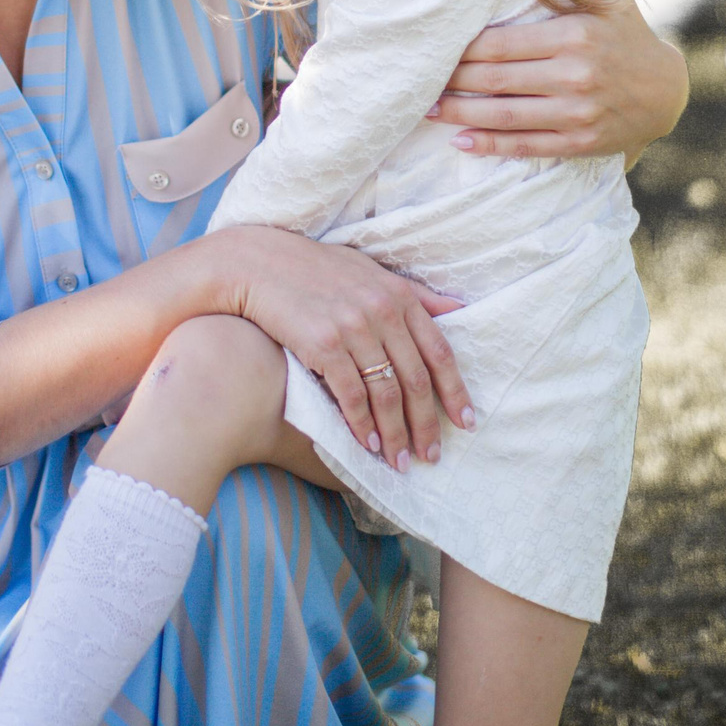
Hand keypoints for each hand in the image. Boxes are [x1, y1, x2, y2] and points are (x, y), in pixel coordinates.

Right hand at [212, 225, 474, 472]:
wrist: (259, 264)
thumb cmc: (318, 269)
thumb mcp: (372, 272)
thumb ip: (416, 294)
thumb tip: (458, 310)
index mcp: (400, 295)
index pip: (439, 352)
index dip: (455, 391)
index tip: (465, 422)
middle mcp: (382, 311)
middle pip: (416, 380)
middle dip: (426, 424)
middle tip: (431, 455)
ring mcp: (353, 328)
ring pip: (385, 393)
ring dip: (395, 433)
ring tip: (400, 461)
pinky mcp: (323, 345)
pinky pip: (350, 394)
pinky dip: (361, 424)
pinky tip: (367, 444)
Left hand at [433, 0, 688, 159]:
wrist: (665, 93)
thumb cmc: (626, 34)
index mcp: (575, 37)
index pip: (503, 44)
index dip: (464, 49)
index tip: (438, 48)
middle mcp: (575, 77)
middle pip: (497, 80)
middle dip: (454, 81)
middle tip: (422, 80)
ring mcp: (577, 114)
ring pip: (505, 116)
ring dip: (461, 114)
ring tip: (429, 110)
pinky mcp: (578, 143)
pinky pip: (525, 146)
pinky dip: (490, 146)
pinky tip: (461, 142)